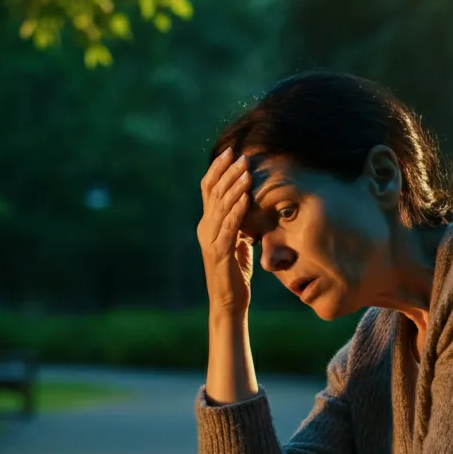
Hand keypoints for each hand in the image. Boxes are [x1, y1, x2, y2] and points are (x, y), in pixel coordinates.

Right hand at [198, 149, 254, 313]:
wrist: (227, 302)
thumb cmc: (235, 273)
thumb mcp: (237, 242)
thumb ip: (237, 223)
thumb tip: (247, 204)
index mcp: (207, 225)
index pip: (209, 190)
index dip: (218, 170)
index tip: (230, 152)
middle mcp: (205, 229)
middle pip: (214, 194)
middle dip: (228, 172)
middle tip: (241, 155)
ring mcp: (210, 241)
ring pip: (221, 208)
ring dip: (234, 187)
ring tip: (246, 170)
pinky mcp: (220, 253)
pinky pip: (229, 227)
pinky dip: (237, 211)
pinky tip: (245, 198)